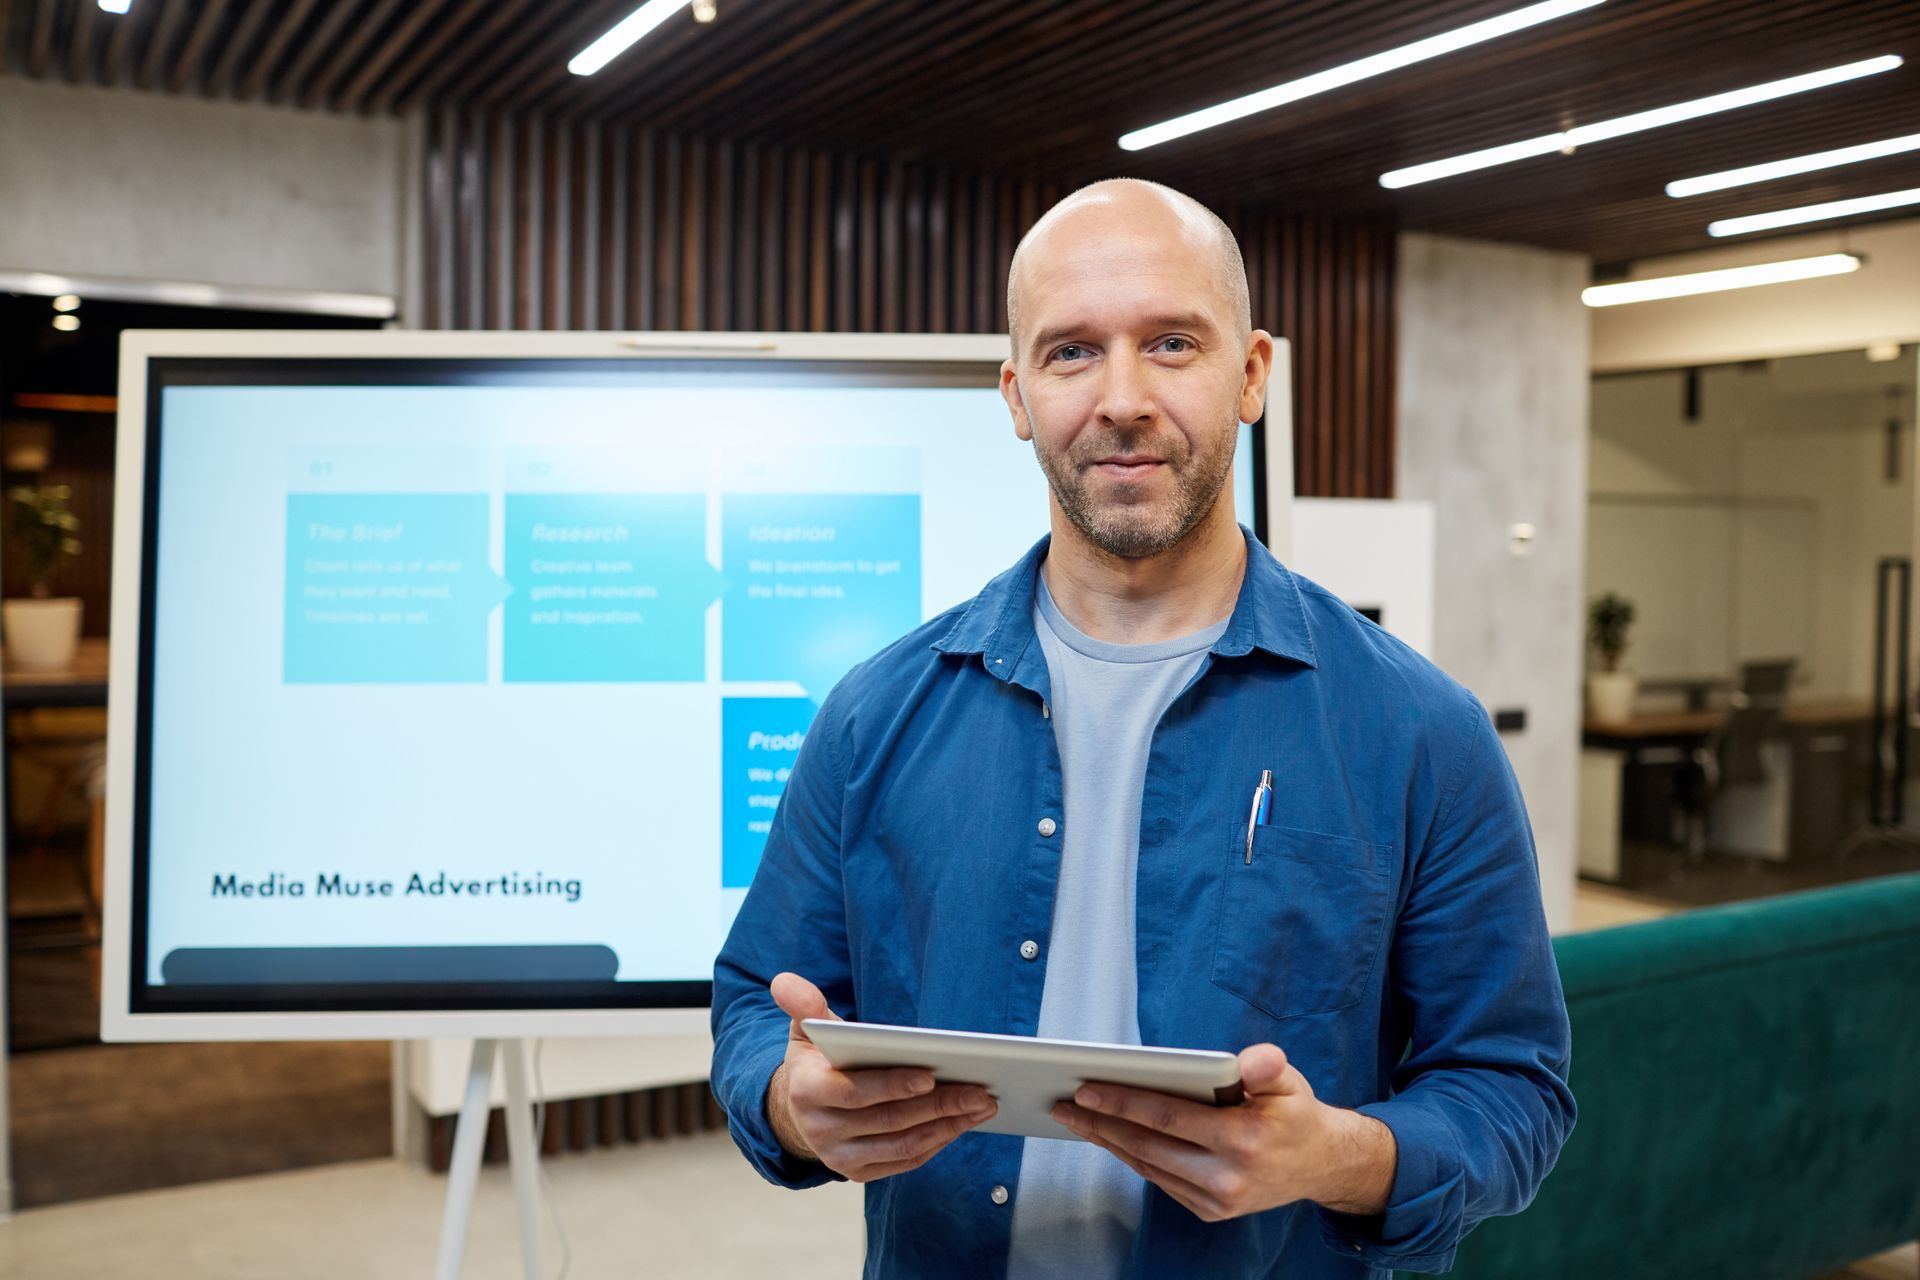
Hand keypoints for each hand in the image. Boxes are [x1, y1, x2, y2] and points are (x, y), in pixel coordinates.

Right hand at [763, 973, 997, 1181]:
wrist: (799, 1111)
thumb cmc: (815, 1061)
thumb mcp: (806, 1030)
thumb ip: (803, 1006)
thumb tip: (784, 981)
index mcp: (807, 1091)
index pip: (856, 1093)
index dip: (893, 1086)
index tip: (931, 1074)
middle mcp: (822, 1130)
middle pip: (890, 1120)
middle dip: (940, 1105)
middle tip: (979, 1090)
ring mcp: (840, 1157)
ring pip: (903, 1145)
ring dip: (948, 1126)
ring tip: (981, 1105)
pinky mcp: (859, 1172)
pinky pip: (906, 1160)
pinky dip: (938, 1143)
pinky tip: (962, 1123)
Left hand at [1050, 1043, 1395, 1222]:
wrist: (1321, 1164)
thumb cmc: (1295, 1113)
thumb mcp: (1291, 1080)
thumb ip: (1269, 1067)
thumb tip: (1250, 1061)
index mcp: (1243, 1141)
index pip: (1168, 1117)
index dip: (1123, 1102)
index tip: (1087, 1088)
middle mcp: (1227, 1178)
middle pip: (1148, 1146)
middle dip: (1100, 1123)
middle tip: (1063, 1104)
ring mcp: (1217, 1201)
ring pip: (1149, 1166)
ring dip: (1108, 1142)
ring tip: (1077, 1119)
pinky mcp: (1211, 1210)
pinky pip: (1160, 1180)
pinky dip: (1132, 1157)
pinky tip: (1110, 1138)